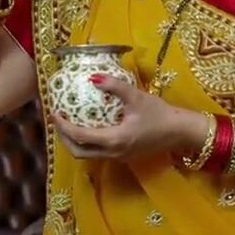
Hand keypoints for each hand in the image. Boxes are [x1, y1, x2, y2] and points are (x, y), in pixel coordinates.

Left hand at [50, 74, 203, 160]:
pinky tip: (89, 127)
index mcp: (114, 139)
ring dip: (75, 142)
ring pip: (88, 155)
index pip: (80, 137)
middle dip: (64, 138)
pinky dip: (88, 143)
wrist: (180, 132)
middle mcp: (113, 153)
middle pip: (79, 152)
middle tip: (59, 120)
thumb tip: (93, 77)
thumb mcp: (137, 97)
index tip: (54, 112)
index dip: (63, 125)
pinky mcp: (124, 156)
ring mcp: (118, 157)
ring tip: (70, 123)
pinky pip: (98, 153)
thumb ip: (114, 86)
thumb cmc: (160, 114)